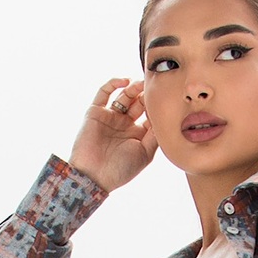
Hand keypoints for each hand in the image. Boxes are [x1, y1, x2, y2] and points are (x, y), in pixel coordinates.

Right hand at [69, 79, 156, 193]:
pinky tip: (125, 81)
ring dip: (133, 87)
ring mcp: (110, 117)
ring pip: (124, 96)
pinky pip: (104, 92)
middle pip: (138, 103)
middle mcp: (124, 124)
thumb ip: (155, 135)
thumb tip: (164, 117)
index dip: (156, 108)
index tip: (163, 103)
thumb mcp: (145, 154)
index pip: (149, 115)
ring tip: (142, 83)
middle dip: (146, 95)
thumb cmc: (120, 170)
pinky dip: (113, 83)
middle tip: (153, 89)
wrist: (93, 176)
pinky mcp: (96, 112)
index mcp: (137, 135)